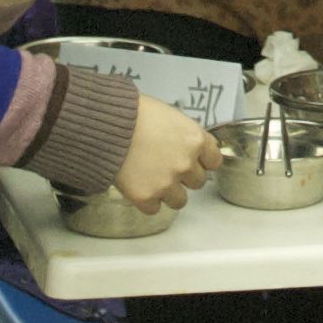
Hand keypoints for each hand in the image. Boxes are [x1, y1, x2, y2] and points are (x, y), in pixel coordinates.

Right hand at [118, 93, 226, 211]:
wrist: (107, 125)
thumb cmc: (135, 113)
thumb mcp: (170, 115)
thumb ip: (185, 135)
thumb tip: (189, 146)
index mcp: (196, 140)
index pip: (215, 161)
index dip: (202, 161)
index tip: (193, 161)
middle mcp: (186, 164)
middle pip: (198, 182)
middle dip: (184, 176)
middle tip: (166, 166)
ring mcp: (167, 183)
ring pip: (179, 201)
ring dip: (169, 193)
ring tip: (152, 180)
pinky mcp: (146, 197)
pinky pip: (154, 209)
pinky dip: (146, 201)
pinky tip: (138, 186)